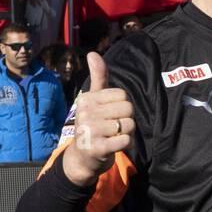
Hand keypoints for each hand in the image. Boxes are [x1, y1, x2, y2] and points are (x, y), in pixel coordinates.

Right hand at [62, 51, 134, 187]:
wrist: (83, 157)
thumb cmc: (93, 125)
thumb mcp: (93, 100)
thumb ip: (98, 77)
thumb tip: (93, 53)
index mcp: (87, 99)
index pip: (123, 95)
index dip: (123, 107)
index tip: (111, 115)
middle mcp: (86, 113)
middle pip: (128, 109)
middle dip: (127, 120)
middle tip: (114, 128)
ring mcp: (90, 131)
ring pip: (129, 125)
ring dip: (127, 133)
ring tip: (113, 137)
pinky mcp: (97, 148)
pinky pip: (126, 141)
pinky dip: (126, 144)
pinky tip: (114, 146)